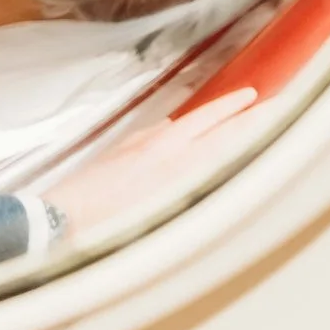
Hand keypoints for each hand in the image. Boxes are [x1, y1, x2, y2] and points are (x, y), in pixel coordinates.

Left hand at [43, 88, 272, 237]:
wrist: (58, 220)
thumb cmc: (109, 232)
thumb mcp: (161, 222)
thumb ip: (193, 199)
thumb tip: (218, 188)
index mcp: (175, 166)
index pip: (224, 137)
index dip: (250, 122)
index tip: (272, 111)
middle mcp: (160, 149)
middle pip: (206, 119)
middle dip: (232, 106)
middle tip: (254, 97)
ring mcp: (139, 145)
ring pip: (182, 124)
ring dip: (205, 117)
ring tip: (224, 113)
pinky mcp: (121, 150)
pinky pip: (160, 131)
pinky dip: (178, 128)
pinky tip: (176, 137)